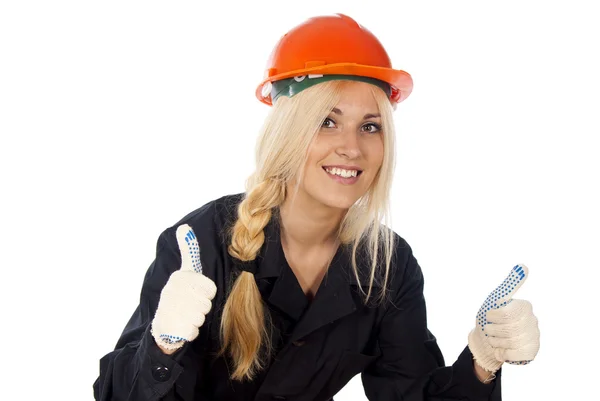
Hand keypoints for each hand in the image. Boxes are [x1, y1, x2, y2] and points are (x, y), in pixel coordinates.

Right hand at [151, 224, 216, 352]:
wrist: (162, 325)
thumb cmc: (179, 296)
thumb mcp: (184, 271)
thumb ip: (188, 251)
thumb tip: (184, 227)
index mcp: (179, 278)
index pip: (210, 288)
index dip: (206, 294)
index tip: (195, 293)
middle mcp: (172, 292)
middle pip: (206, 304)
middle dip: (201, 308)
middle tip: (189, 306)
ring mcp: (170, 310)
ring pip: (200, 318)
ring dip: (195, 320)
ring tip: (184, 316)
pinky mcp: (170, 328)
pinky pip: (193, 332)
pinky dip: (189, 332)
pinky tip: (180, 327)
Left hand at [468, 264, 539, 373]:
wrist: (486, 340)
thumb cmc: (491, 317)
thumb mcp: (497, 298)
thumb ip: (510, 283)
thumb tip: (523, 265)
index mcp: (525, 307)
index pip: (507, 314)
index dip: (493, 317)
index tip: (489, 316)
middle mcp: (533, 321)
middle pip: (508, 329)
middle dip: (493, 331)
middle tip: (490, 329)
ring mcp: (534, 337)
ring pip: (511, 343)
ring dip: (496, 342)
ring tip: (494, 339)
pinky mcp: (531, 352)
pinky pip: (517, 355)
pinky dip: (504, 353)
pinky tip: (501, 349)